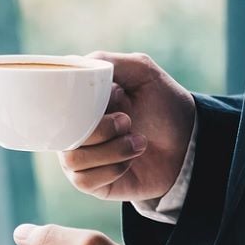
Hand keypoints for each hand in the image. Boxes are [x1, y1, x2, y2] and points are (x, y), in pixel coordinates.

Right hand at [60, 52, 194, 200]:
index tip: (112, 99)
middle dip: (101, 129)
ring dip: (111, 151)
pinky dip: (111, 170)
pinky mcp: (92, 183)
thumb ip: (108, 62)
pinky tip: (130, 163)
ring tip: (138, 142)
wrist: (189, 143)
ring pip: (72, 160)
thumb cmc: (164, 104)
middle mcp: (75, 130)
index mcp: (80, 104)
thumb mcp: (142, 71)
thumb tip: (74, 64)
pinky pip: (84, 181)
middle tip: (128, 121)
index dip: (77, 106)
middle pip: (63, 135)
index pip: (56, 106)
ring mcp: (82, 157)